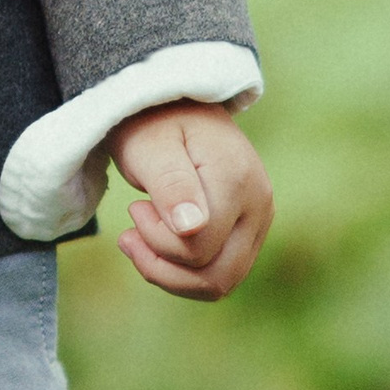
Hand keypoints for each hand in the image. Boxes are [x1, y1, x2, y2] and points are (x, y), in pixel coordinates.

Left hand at [107, 100, 272, 299]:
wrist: (177, 108)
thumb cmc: (155, 124)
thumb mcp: (151, 147)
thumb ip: (171, 184)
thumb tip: (191, 229)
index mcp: (235, 180)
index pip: (198, 246)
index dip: (157, 241)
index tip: (134, 209)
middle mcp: (259, 204)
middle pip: (218, 276)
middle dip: (162, 267)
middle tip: (129, 234)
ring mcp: (259, 220)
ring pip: (222, 281)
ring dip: (171, 274)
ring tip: (138, 240)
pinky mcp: (250, 231)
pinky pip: (221, 272)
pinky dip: (184, 271)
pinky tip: (155, 245)